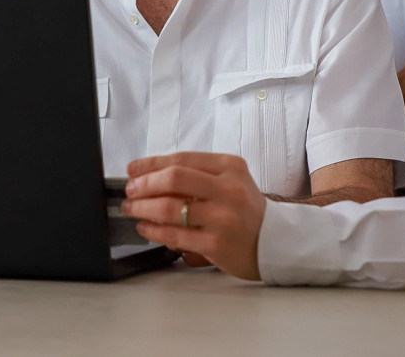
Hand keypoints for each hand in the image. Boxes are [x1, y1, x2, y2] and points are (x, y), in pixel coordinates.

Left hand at [122, 152, 266, 280]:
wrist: (274, 241)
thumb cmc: (245, 209)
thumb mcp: (230, 180)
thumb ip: (197, 174)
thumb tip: (150, 174)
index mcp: (230, 167)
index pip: (182, 159)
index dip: (151, 164)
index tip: (132, 169)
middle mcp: (229, 190)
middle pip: (174, 179)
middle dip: (145, 184)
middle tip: (130, 190)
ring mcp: (223, 218)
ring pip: (170, 208)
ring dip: (143, 207)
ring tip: (132, 208)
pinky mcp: (216, 244)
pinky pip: (174, 235)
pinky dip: (153, 230)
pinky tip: (145, 227)